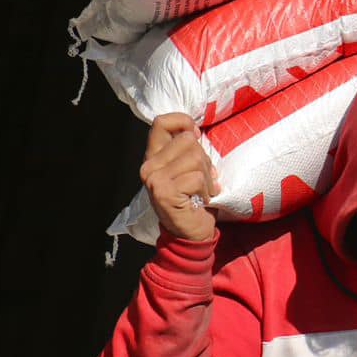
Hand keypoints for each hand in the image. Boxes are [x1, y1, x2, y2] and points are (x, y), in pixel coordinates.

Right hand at [140, 113, 218, 242]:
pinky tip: (200, 200)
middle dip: (204, 160)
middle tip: (203, 180)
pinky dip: (206, 189)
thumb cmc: (194, 199)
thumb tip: (194, 130)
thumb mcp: (190, 168)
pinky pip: (196, 178)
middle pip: (188, 140)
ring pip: (195, 158)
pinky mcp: (163, 192)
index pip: (162, 122)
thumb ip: (188, 149)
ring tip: (203, 190)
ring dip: (207, 177)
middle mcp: (149, 166)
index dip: (183, 122)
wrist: (191, 234)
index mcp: (154, 156)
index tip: (196, 135)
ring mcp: (153, 179)